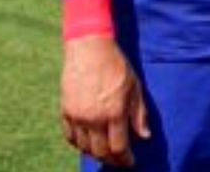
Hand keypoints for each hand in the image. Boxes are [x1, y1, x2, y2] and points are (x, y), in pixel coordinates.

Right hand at [60, 35, 148, 166]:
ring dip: (95, 153)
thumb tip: (144, 136)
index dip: (125, 159)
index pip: (119, 147)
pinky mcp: (65, 110)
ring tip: (104, 152)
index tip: (130, 162)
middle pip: (100, 151)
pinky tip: (87, 143)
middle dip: (111, 159)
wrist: (89, 48)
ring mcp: (77, 116)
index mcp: (114, 113)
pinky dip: (79, 144)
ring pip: (84, 147)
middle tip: (118, 160)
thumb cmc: (116, 65)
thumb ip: (139, 114)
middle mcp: (94, 118)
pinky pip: (70, 136)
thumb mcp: (134, 87)